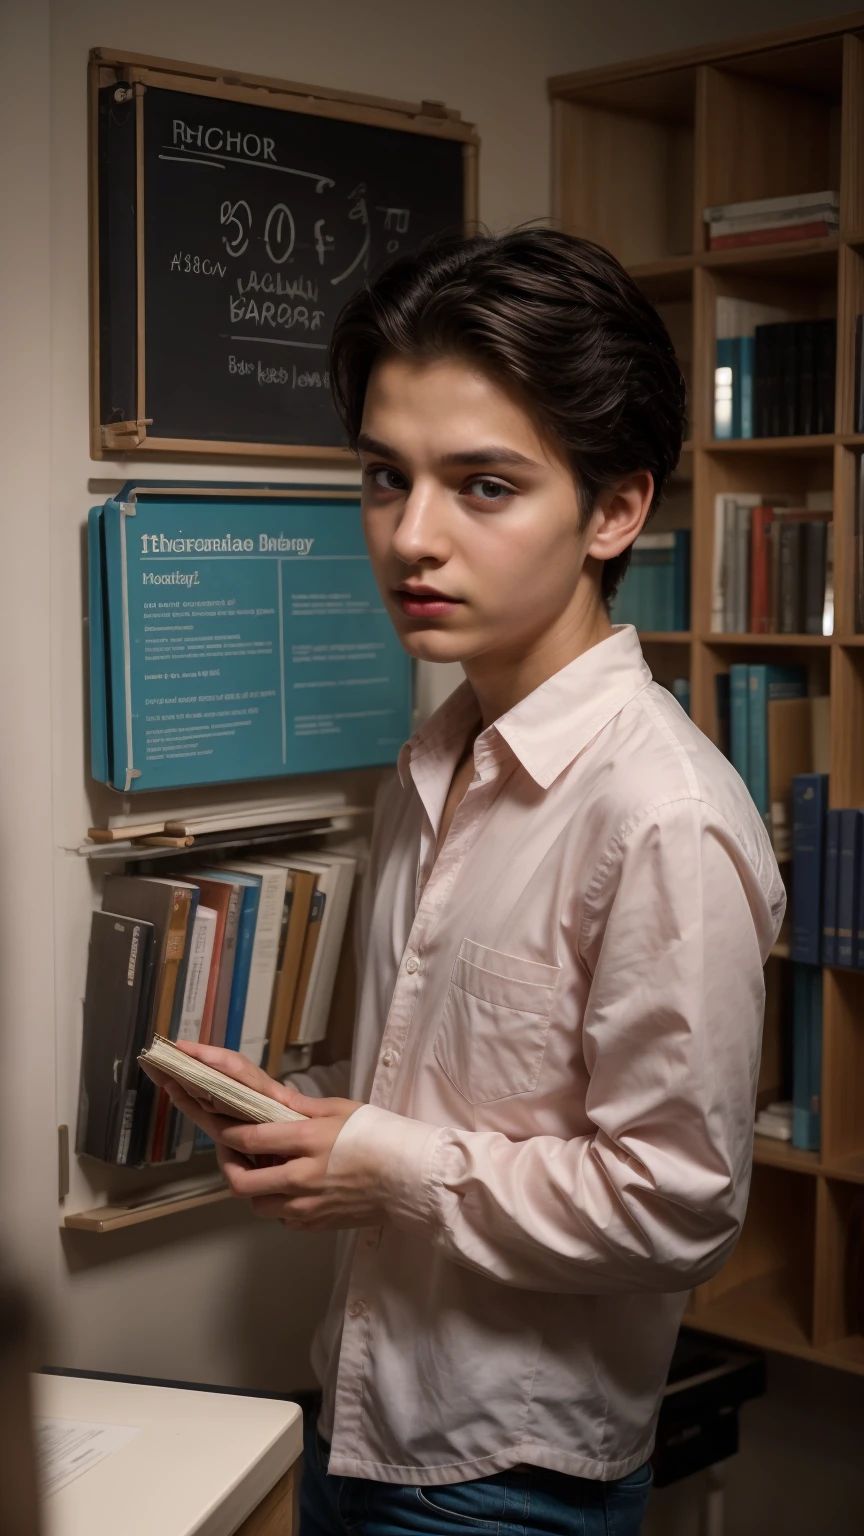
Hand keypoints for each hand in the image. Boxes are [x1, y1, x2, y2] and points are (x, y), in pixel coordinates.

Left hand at [141, 1041, 374, 1231]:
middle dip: (228, 1165)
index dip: (225, 1132)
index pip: (247, 1139)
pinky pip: (282, 1217)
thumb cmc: (381, 1135)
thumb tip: (270, 1098)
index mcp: (306, 1141)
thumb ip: (300, 1108)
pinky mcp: (316, 1224)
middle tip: (231, 1151)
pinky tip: (290, 1186)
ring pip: (258, 1204)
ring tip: (263, 1169)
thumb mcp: (340, 1109)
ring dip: (253, 1187)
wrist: (413, 1177)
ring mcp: (307, 1205)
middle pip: (240, 1181)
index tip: (219, 1124)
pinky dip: (278, 1203)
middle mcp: (301, 1177)